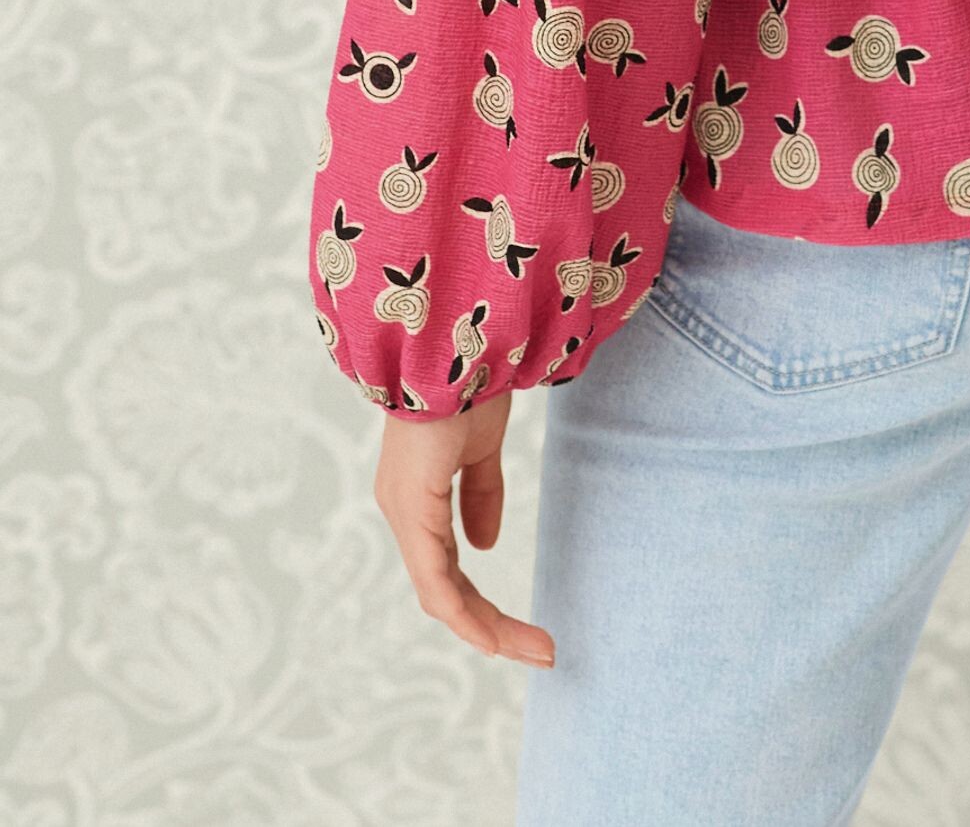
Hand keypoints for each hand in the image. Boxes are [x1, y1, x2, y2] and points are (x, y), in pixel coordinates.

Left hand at [374, 391, 556, 664]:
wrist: (454, 343)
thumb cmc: (466, 380)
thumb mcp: (481, 445)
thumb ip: (481, 493)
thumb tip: (485, 545)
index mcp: (418, 498)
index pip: (447, 570)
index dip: (480, 605)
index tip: (521, 630)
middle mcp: (405, 512)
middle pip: (445, 592)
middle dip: (492, 627)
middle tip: (541, 650)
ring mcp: (405, 513)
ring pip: (442, 595)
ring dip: (488, 628)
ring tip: (535, 649)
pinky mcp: (413, 508)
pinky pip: (436, 579)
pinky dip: (464, 614)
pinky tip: (491, 636)